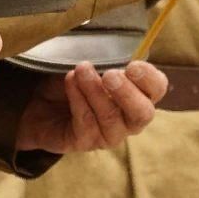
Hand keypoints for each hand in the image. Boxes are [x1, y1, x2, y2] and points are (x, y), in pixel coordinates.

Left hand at [15, 61, 168, 152]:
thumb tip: (113, 55)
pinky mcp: (87, 142)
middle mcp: (130, 118)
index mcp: (139, 94)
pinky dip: (77, 99)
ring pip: (110, 117)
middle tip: (109, 75)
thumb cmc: (75, 79)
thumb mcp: (93, 63)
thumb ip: (108, 59)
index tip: (132, 65)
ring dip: (95, 91)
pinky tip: (69, 81)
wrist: (41, 101)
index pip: (157, 88)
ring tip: (81, 70)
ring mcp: (110, 134)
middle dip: (127, 93)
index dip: (149, 78)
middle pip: (143, 113)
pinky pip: (86, 123)